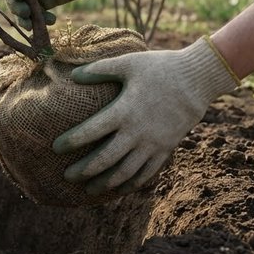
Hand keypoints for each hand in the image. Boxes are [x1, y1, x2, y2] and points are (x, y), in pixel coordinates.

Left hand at [54, 38, 238, 195]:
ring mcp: (153, 143)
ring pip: (126, 172)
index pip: (92, 131)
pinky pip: (147, 173)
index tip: (55, 147)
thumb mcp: (128, 63)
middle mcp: (138, 132)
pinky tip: (119, 189)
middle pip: (106, 159)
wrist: (199, 79)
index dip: (72, 141)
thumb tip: (73, 75)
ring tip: (88, 190)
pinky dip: (132, 184)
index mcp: (124, 110)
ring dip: (106, 183)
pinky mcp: (166, 148)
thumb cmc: (160, 68)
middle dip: (85, 170)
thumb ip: (99, 69)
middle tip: (67, 176)